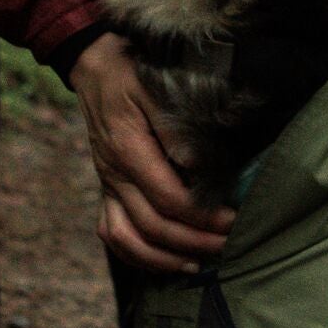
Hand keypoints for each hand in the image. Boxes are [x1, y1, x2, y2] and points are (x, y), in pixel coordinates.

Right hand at [71, 32, 233, 273]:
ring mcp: (107, 184)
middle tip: (228, 245)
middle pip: (151, 226)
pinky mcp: (106, 188)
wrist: (95, 65)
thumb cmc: (132, 71)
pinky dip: (136, 255)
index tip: (232, 220)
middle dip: (193, 241)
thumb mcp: (155, 87)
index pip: (167, 199)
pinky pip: (112, 233)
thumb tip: (199, 166)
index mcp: (127, 149)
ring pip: (127, 239)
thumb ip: (176, 128)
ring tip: (199, 262)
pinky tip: (165, 260)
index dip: (202, 217)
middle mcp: (113, 174)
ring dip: (164, 258)